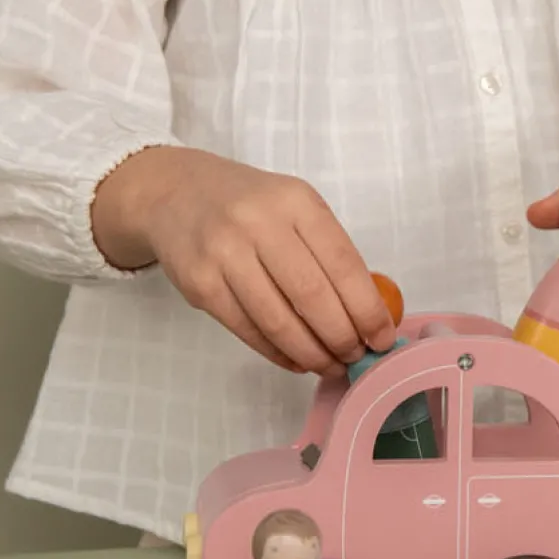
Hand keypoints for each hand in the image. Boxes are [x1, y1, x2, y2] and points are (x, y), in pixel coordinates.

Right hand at [91, 147, 397, 375]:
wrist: (176, 193)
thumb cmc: (250, 205)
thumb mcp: (294, 207)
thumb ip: (328, 251)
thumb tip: (368, 313)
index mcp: (296, 201)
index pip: (343, 263)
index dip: (367, 308)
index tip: (382, 337)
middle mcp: (259, 223)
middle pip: (312, 296)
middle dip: (342, 337)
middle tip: (357, 357)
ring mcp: (224, 254)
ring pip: (278, 321)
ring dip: (312, 353)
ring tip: (331, 365)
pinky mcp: (200, 284)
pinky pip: (248, 330)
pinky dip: (278, 353)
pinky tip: (297, 361)